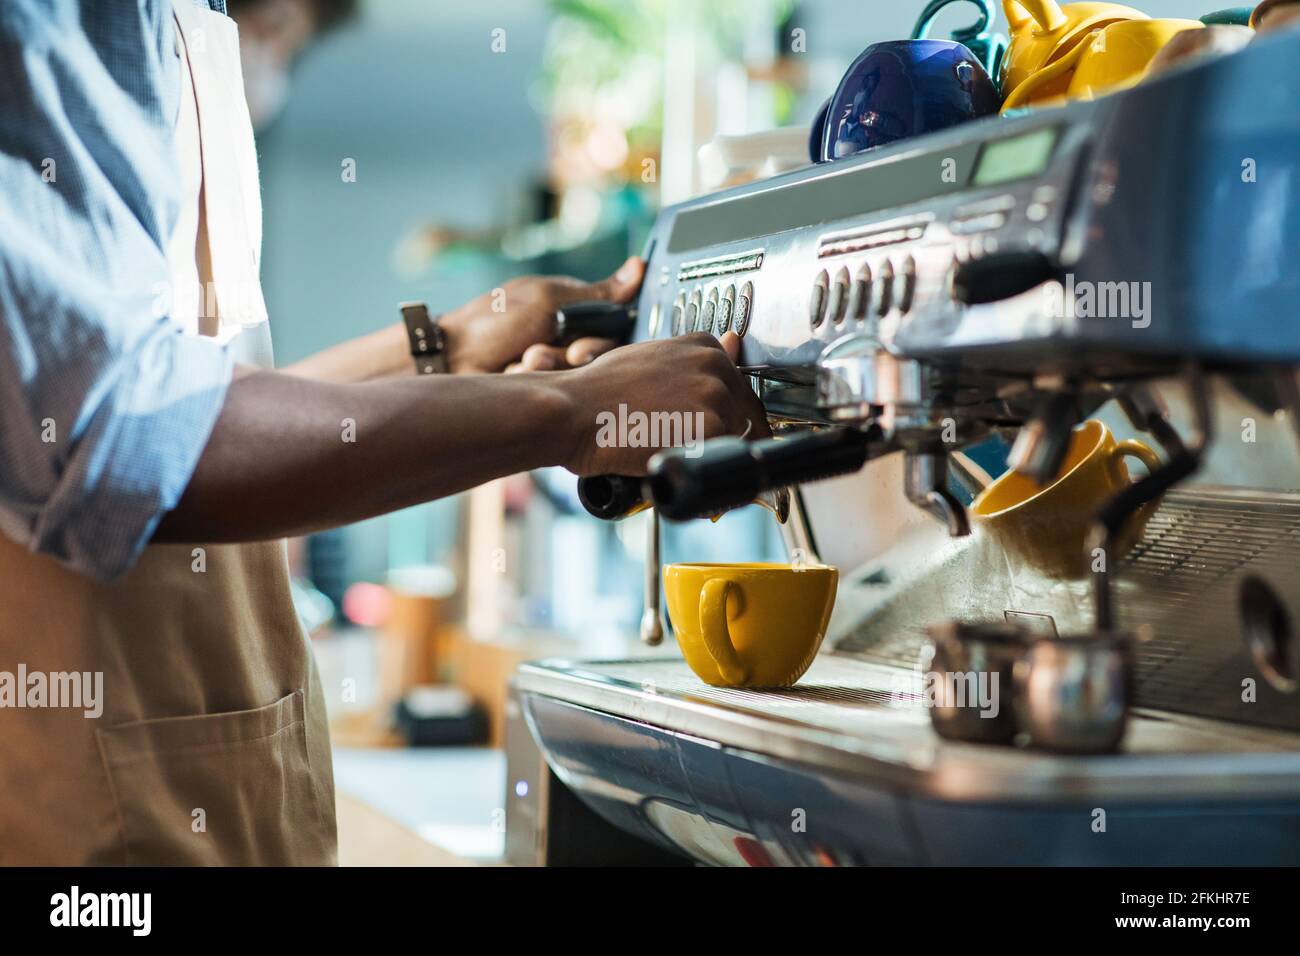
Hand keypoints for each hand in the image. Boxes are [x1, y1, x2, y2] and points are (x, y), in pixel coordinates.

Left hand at [438, 256, 644, 373]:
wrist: (453, 359)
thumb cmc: (495, 321)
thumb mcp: (550, 299)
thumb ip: (598, 292)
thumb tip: (637, 267)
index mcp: (574, 310)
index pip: (612, 327)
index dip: (600, 340)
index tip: (580, 346)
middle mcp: (568, 337)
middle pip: (599, 356)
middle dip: (571, 356)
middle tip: (551, 353)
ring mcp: (555, 365)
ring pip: (578, 377)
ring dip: (549, 367)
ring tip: (523, 359)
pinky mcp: (542, 388)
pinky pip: (556, 391)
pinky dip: (533, 381)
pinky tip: (512, 373)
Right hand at [555, 331, 770, 476]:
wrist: (572, 411)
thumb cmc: (598, 392)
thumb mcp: (650, 361)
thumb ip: (692, 362)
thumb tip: (733, 344)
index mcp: (704, 346)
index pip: (740, 390)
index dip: (723, 418)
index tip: (703, 430)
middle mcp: (716, 365)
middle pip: (744, 418)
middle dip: (719, 439)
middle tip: (678, 446)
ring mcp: (716, 396)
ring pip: (734, 443)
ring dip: (709, 457)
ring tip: (668, 453)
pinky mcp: (711, 428)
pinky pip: (721, 463)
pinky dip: (702, 473)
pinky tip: (673, 467)